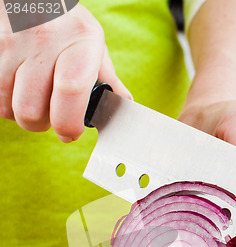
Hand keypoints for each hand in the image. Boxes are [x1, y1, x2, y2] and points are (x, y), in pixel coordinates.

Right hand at [0, 3, 130, 141]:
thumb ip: (106, 77)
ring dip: (20, 112)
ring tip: (32, 96)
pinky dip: (5, 99)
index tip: (70, 133)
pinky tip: (17, 85)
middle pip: (31, 112)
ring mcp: (11, 44)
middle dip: (42, 123)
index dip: (69, 124)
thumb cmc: (65, 23)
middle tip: (50, 113)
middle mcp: (43, 41)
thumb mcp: (91, 41)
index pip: (71, 91)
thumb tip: (122, 104)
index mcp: (78, 42)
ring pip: (8, 108)